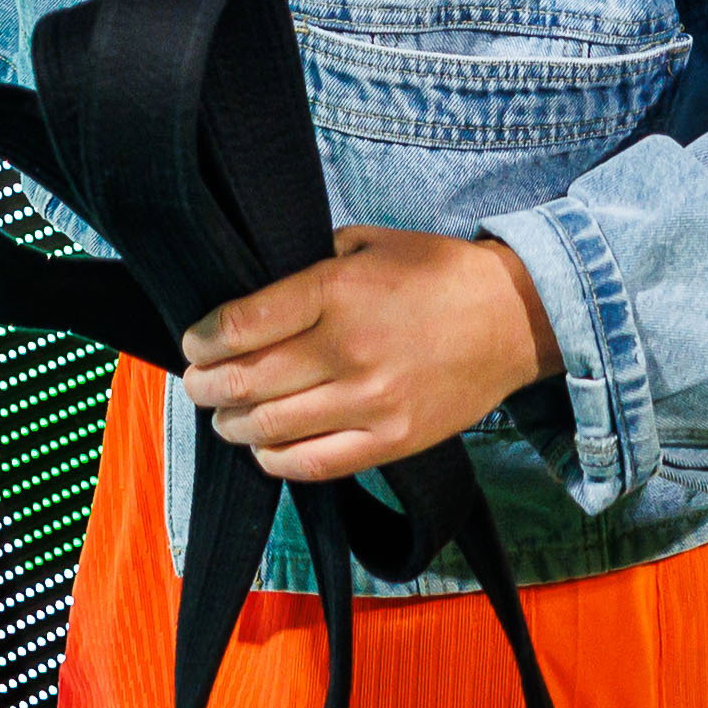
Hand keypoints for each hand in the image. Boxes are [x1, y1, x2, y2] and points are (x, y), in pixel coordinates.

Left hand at [176, 226, 561, 483]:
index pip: (242, 324)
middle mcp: (348, 349)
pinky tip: (265, 449)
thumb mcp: (364, 243)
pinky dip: (277, 461)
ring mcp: (372, 401)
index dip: (203, 340)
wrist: (514, 318)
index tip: (193, 344)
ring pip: (273, 428)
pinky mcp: (393, 440)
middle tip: (196, 385)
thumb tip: (254, 298)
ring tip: (225, 418)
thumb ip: (307, 267)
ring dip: (234, 426)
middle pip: (248, 381)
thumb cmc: (435, 274)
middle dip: (206, 387)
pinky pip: (317, 463)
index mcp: (335, 291)